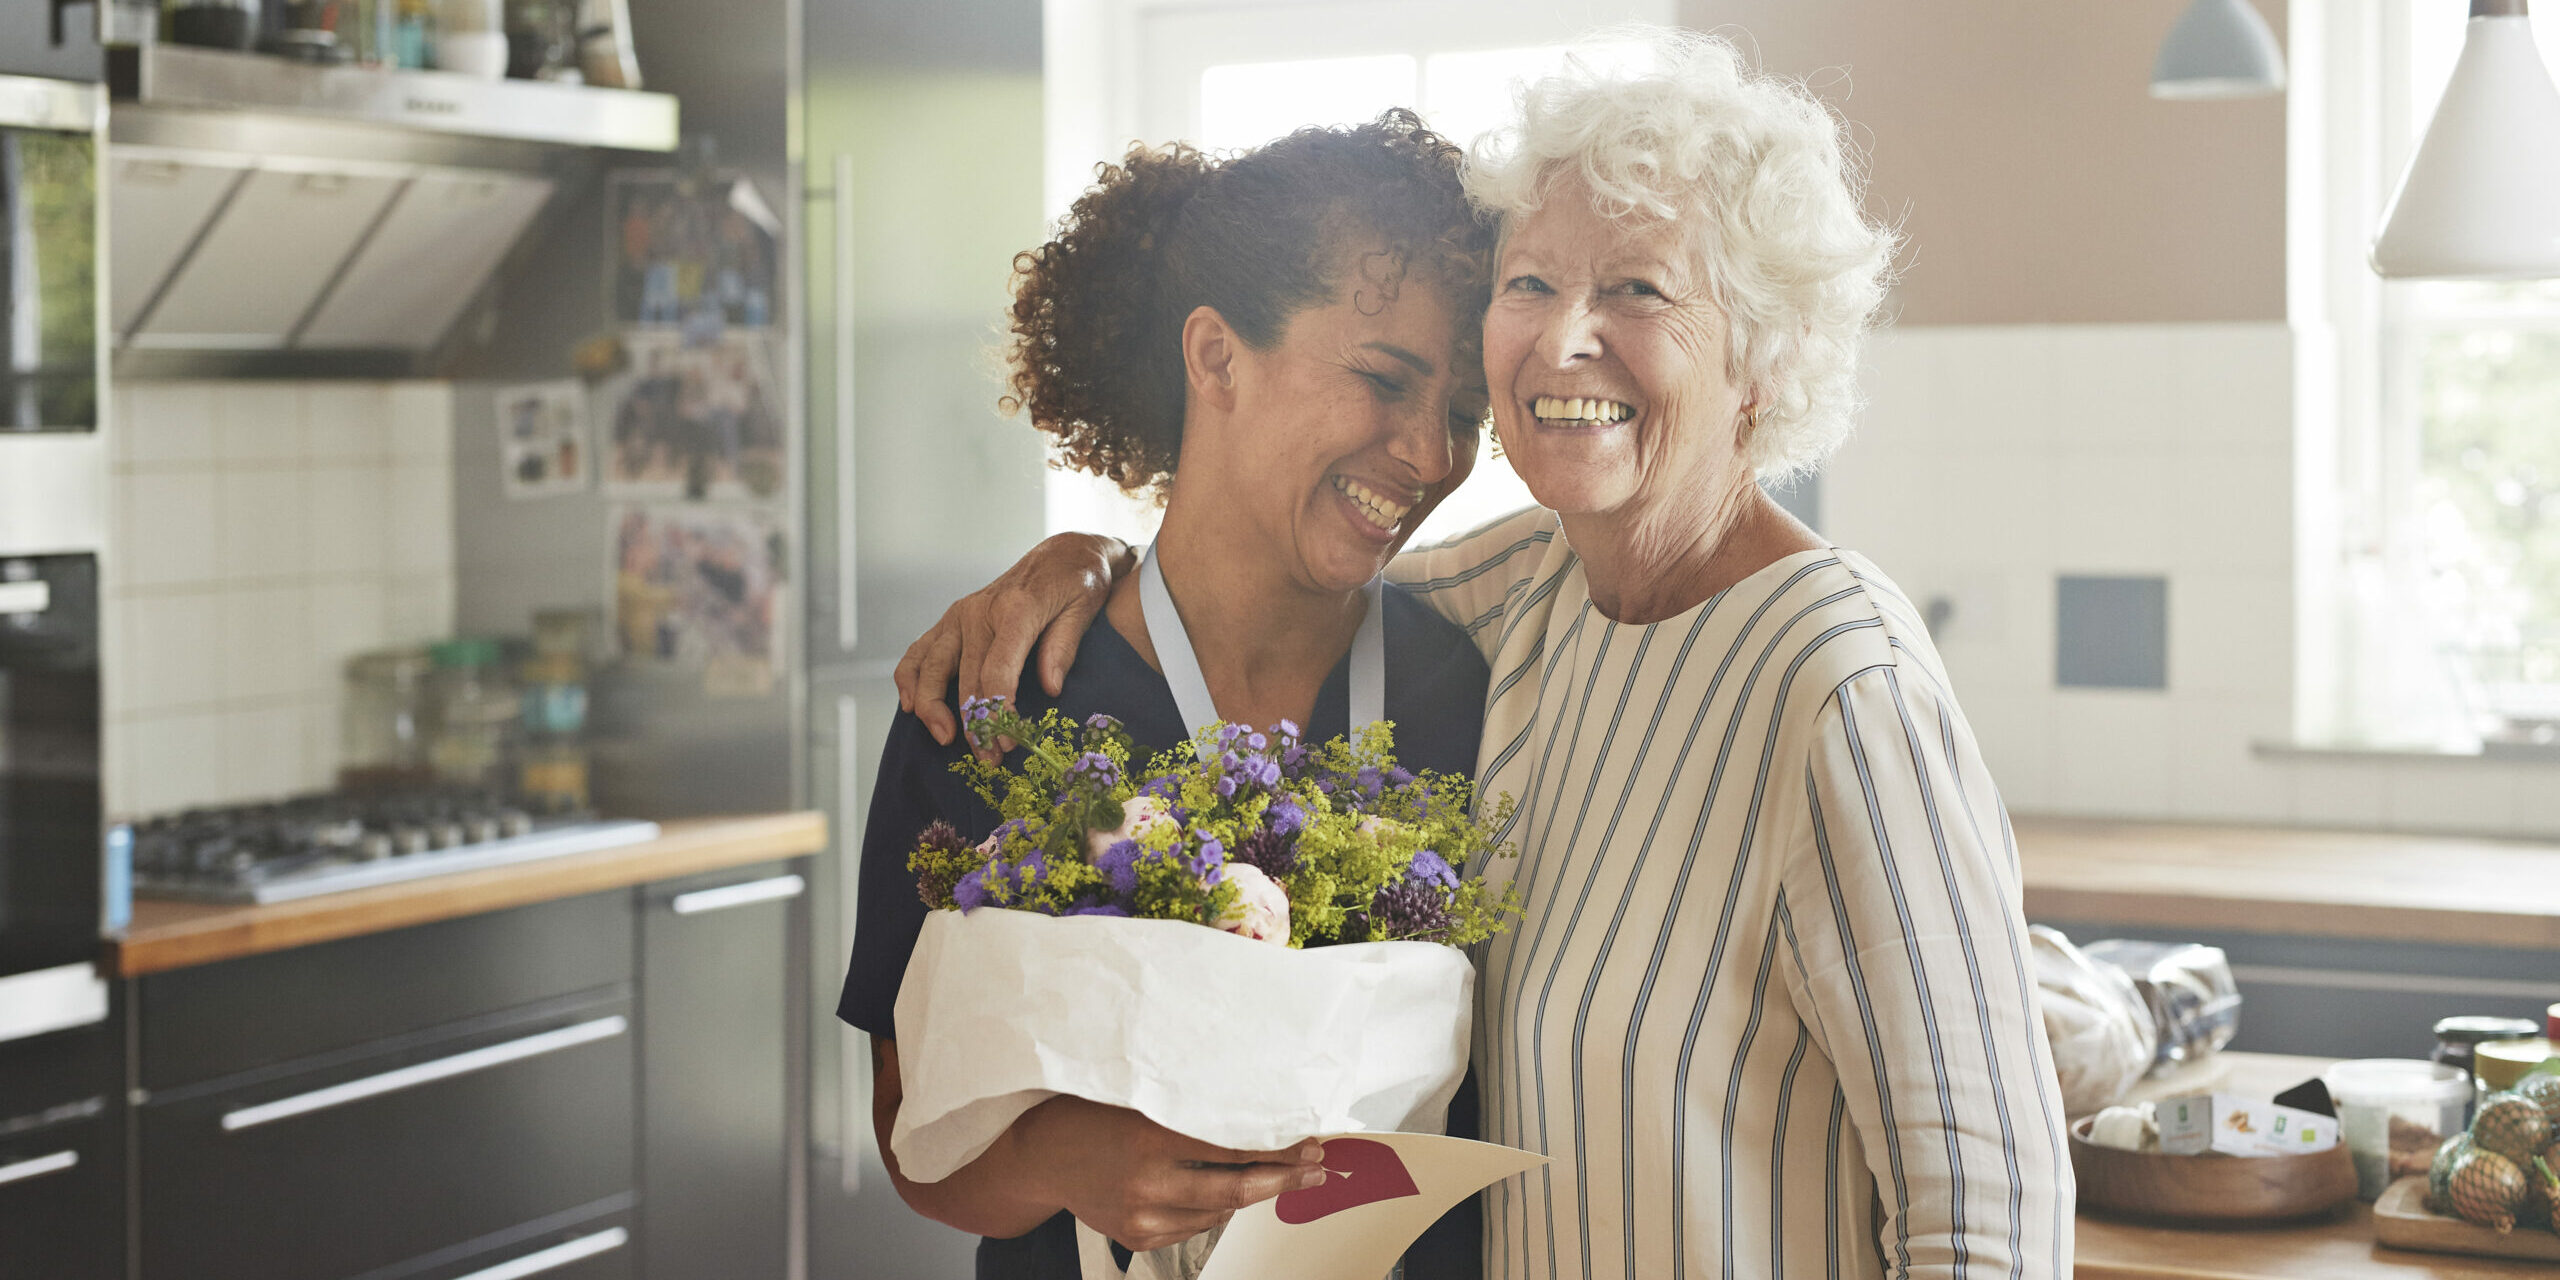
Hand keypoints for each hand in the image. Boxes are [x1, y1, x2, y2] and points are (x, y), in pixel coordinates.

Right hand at [895, 533, 1131, 750]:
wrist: (1063, 552)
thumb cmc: (1078, 582)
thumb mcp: (1084, 608)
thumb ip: (1064, 647)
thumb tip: (1050, 689)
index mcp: (1015, 609)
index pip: (998, 669)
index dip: (998, 710)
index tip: (1008, 742)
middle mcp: (979, 611)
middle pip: (965, 678)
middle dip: (975, 723)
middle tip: (990, 759)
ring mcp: (959, 615)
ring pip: (931, 667)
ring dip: (933, 709)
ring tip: (946, 740)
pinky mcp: (951, 619)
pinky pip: (919, 651)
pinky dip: (908, 679)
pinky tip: (910, 707)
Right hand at [1013, 1095, 1327, 1253]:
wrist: (1039, 1156)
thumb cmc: (1088, 1113)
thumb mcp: (1139, 1097)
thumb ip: (1188, 1109)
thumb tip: (1250, 1113)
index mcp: (1149, 1142)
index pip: (1232, 1151)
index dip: (1277, 1148)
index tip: (1307, 1142)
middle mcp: (1147, 1186)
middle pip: (1235, 1189)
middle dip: (1283, 1179)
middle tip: (1315, 1168)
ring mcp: (1142, 1219)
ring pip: (1218, 1212)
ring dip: (1253, 1193)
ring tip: (1282, 1175)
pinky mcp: (1137, 1238)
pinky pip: (1194, 1226)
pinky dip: (1216, 1208)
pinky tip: (1229, 1190)